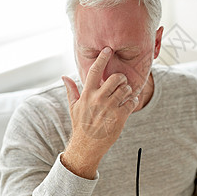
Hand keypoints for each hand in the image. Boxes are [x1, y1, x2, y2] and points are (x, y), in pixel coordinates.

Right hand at [60, 47, 138, 178]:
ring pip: (126, 89)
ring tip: (124, 94)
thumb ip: (71, 90)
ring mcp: (110, 108)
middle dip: (121, 78)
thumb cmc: (80, 125)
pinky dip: (132, 101)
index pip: (94, 71)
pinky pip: (131, 102)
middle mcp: (98, 99)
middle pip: (116, 78)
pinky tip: (128, 104)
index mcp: (87, 94)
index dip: (102, 58)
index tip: (108, 49)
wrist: (86, 146)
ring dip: (128, 90)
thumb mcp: (73, 107)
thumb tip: (64, 77)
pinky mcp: (120, 117)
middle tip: (121, 83)